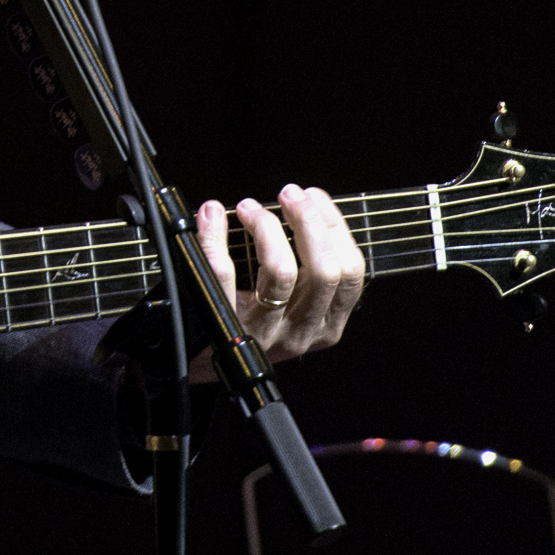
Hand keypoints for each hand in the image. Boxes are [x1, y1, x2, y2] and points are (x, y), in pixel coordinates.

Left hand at [188, 186, 363, 369]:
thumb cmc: (253, 316)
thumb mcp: (293, 301)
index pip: (351, 271)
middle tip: (287, 193)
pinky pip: (223, 275)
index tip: (314, 196)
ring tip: (248, 207)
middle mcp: (304, 331)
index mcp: (328, 322)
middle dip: (308, 221)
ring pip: (282, 272)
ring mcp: (267, 333)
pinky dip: (216, 237)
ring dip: (268, 227)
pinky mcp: (228, 328)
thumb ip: (306, 261)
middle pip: (324, 270)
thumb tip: (302, 202)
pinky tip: (212, 216)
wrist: (203, 361)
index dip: (335, 226)